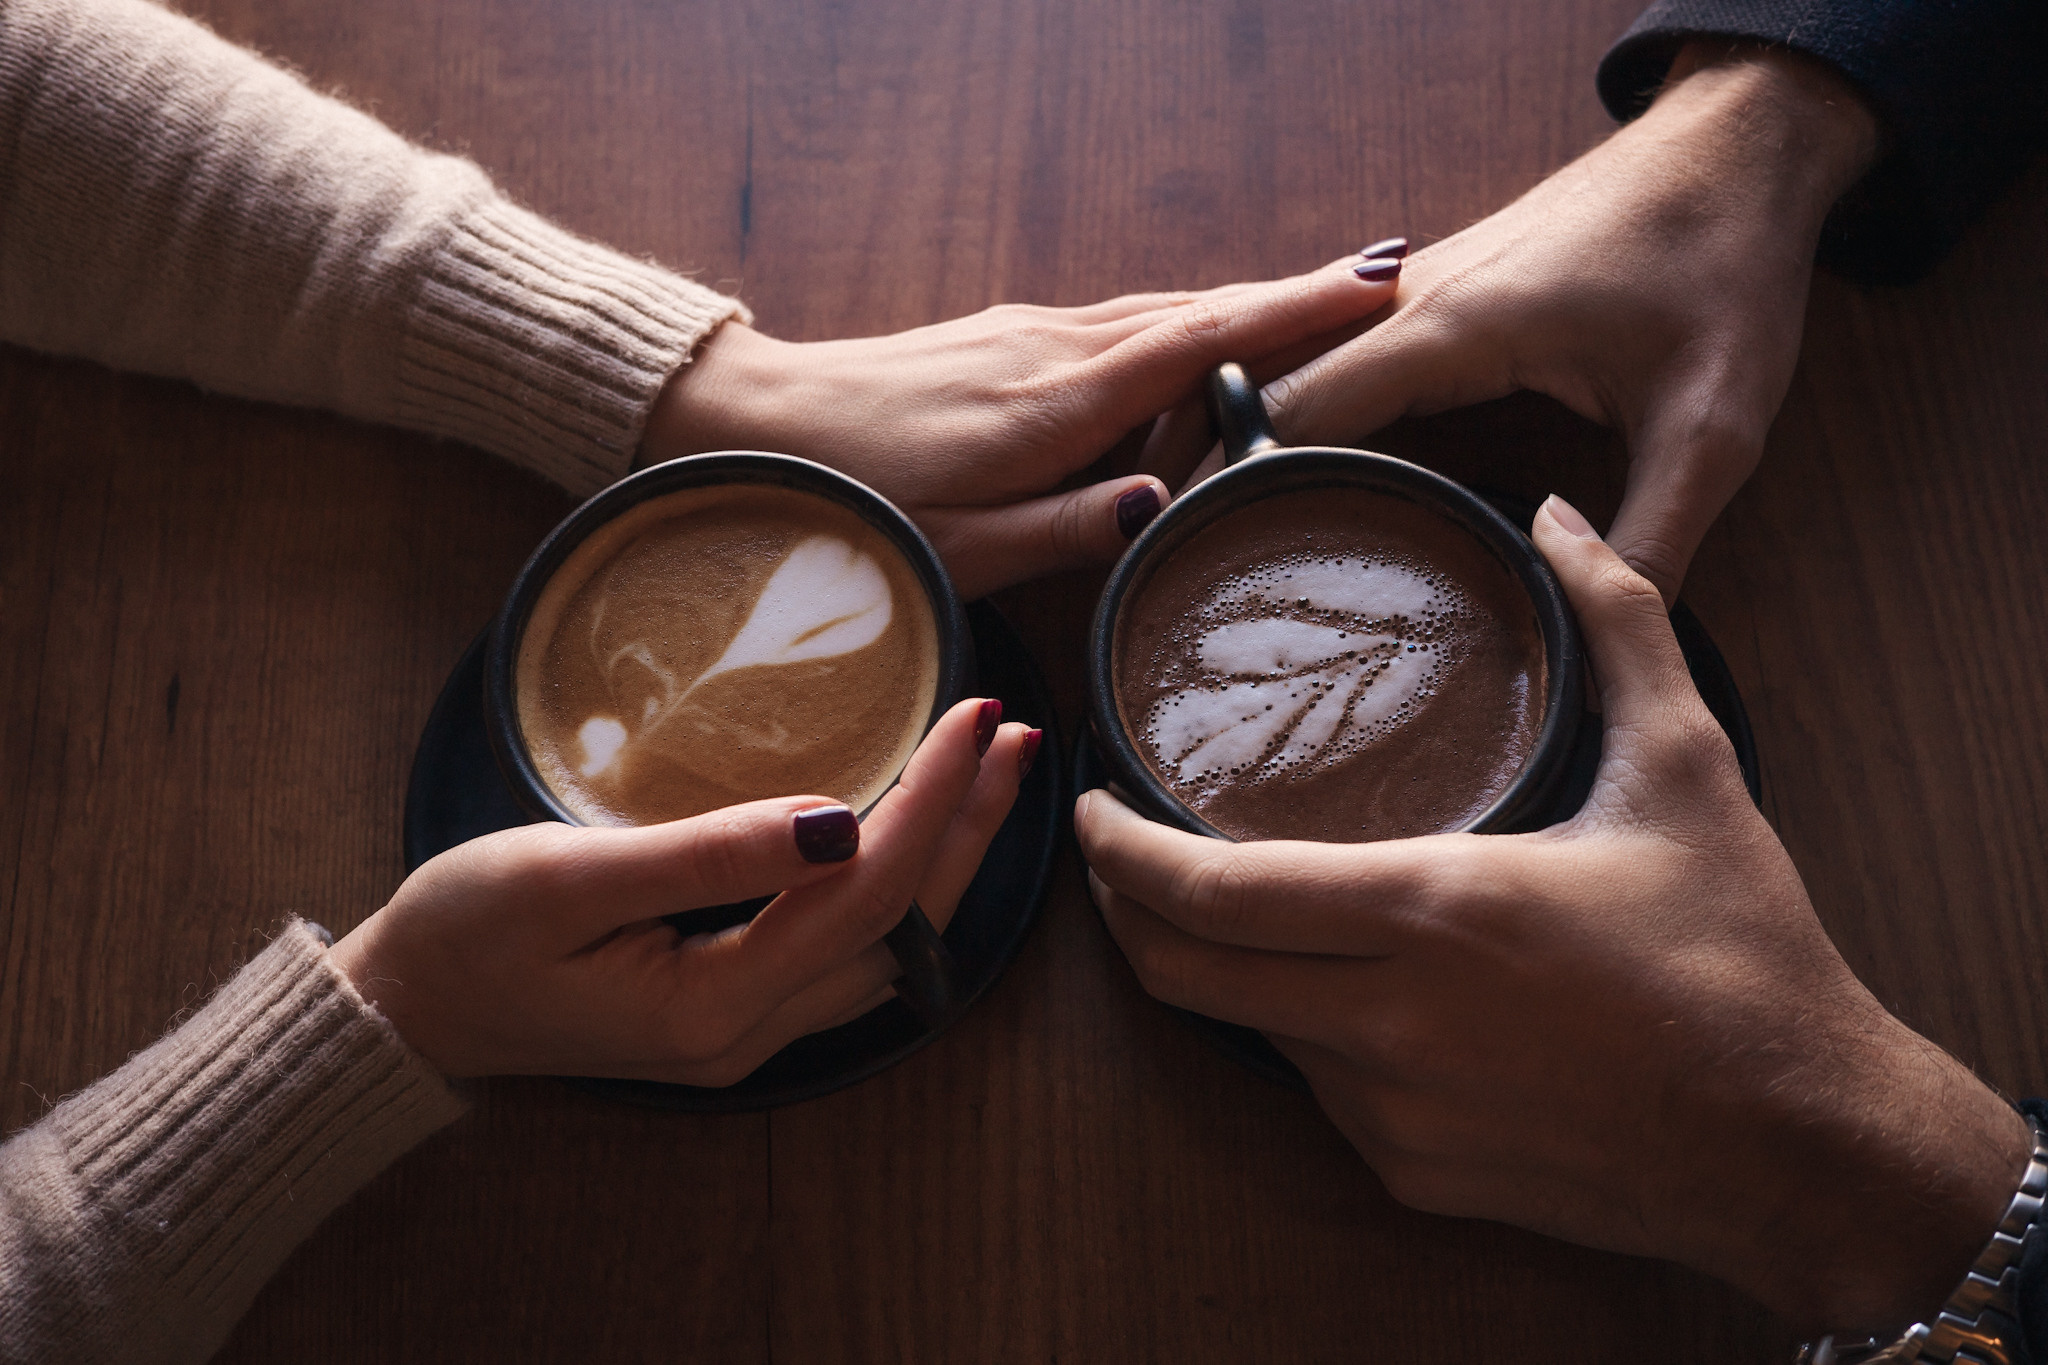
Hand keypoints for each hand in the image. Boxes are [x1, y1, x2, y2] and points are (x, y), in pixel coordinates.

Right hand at [330, 698, 1034, 1085]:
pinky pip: (847, 949)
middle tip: (1015, 733)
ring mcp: (745, 1033)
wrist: (398, 1012)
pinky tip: (915, 834)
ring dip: (943, 855)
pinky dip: (896, 885)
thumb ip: (707, 855)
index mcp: (714, 1006)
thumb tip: (839, 821)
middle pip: (899, 924)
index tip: (974, 717)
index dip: (931, 802)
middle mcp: (749, 1035)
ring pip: (884, 942)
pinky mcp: (730, 1010)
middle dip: (967, 826)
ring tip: (989, 770)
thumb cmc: (460, 935)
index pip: (865, 892)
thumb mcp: (566, 878)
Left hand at [644, 261, 1396, 597]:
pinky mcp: (1003, 335)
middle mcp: (1052, 348)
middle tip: (1389, 283)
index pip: (1202, 340)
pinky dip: (1178, 320)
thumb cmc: (857, 503)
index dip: (1296, 313)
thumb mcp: (962, 548)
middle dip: (1295, 295)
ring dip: (1242, 303)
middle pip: (1198, 309)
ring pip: (1159, 309)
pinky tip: (1199, 337)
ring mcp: (1027, 332)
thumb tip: (1165, 501)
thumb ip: (1068, 526)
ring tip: (1324, 300)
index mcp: (1058, 403)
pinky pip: (1116, 322)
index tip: (1379, 287)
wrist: (758, 422)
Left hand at [1075, 498, 2029, 1329]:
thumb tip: (1560, 516)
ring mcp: (1390, 1112)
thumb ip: (1617, 623)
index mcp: (1428, 912)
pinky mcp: (1414, 1174)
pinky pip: (1316, 1091)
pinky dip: (1301, 1031)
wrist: (1802, 1147)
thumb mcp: (1685, 768)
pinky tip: (1345, 983)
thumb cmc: (1744, 957)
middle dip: (1126, 911)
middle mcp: (1384, 1022)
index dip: (1117, 853)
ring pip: (1248, 1031)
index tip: (1088, 807)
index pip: (1206, 890)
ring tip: (1236, 899)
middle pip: (1183, 972)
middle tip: (1118, 851)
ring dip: (1223, 966)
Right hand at [1244, 46, 1880, 602]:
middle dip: (1211, 467)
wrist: (1741, 143)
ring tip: (1202, 524)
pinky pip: (1330, 354)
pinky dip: (1289, 406)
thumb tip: (1588, 635)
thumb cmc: (1723, 256)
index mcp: (1450, 328)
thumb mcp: (1712, 423)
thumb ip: (1652, 538)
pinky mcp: (1435, 291)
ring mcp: (1416, 288)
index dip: (1236, 487)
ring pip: (1289, 365)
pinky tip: (1280, 465)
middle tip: (1176, 562)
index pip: (1299, 412)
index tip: (1193, 560)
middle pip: (1266, 387)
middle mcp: (1410, 300)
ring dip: (1240, 431)